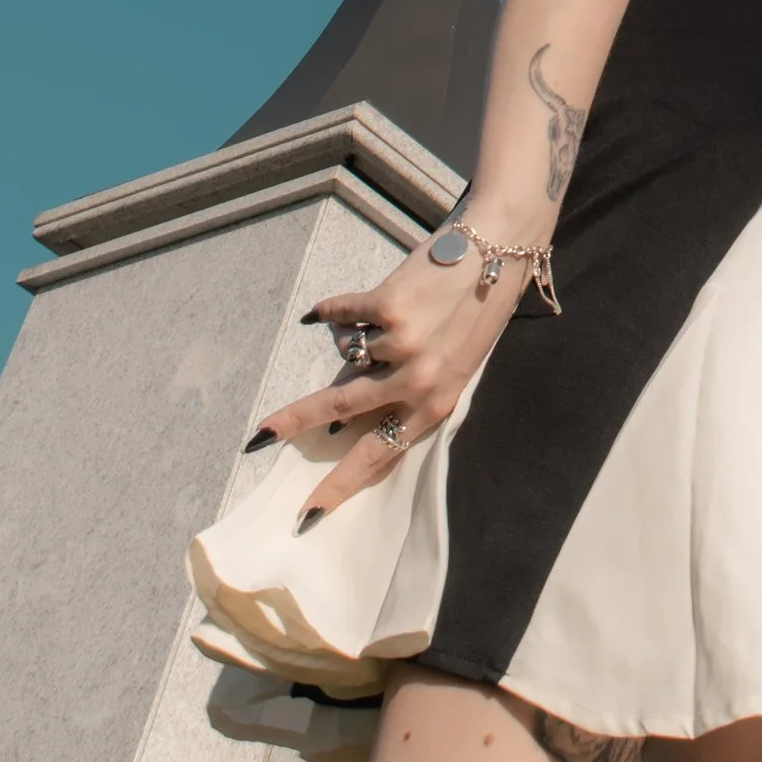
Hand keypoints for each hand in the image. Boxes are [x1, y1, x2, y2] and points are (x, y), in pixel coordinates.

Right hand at [249, 229, 530, 522]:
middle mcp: (418, 382)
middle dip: (296, 423)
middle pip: (342, 411)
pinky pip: (342, 314)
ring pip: (346, 355)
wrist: (501, 248)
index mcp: (435, 405)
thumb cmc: (478, 311)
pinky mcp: (390, 304)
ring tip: (380, 317)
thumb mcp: (451, 365)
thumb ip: (403, 389)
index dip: (338, 485)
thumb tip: (339, 407)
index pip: (378, 456)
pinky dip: (333, 310)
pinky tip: (327, 310)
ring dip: (349, 339)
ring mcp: (403, 344)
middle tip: (260, 437)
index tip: (308, 512)